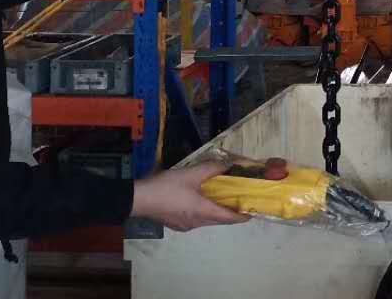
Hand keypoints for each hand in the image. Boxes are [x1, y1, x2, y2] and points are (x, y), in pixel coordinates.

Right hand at [132, 162, 249, 231]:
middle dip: (231, 214)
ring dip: (216, 213)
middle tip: (239, 202)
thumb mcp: (192, 173)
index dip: (242, 216)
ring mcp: (185, 226)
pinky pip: (196, 220)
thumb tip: (228, 166)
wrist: (139, 199)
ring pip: (207, 221)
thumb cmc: (168, 187)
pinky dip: (204, 213)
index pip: (229, 218)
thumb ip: (212, 168)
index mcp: (203, 212)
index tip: (252, 212)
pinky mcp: (175, 224)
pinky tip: (201, 202)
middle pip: (219, 221)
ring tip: (222, 199)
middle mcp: (196, 223)